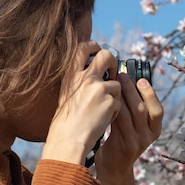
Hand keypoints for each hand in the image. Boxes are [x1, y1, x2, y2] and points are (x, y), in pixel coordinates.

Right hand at [42, 42, 120, 164]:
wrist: (68, 139)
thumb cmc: (66, 121)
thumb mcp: (67, 94)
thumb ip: (80, 81)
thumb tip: (97, 72)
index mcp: (71, 75)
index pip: (83, 48)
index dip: (93, 46)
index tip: (98, 50)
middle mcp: (85, 77)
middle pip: (106, 55)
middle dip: (113, 61)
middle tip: (113, 73)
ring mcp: (98, 88)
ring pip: (117, 84)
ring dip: (114, 97)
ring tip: (102, 111)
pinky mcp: (109, 101)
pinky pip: (119, 103)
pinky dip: (114, 112)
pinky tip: (103, 120)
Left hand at [94, 74, 163, 184]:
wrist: (114, 168)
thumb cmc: (122, 141)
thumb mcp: (136, 128)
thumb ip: (136, 111)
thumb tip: (130, 82)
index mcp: (155, 131)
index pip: (157, 110)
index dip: (150, 94)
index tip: (141, 79)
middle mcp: (148, 137)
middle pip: (141, 109)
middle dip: (131, 90)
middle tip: (121, 75)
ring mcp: (136, 142)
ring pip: (128, 114)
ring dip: (119, 96)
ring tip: (111, 83)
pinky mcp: (122, 145)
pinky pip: (117, 122)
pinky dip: (111, 109)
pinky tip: (104, 99)